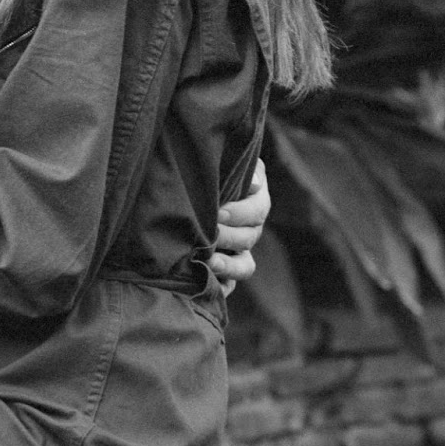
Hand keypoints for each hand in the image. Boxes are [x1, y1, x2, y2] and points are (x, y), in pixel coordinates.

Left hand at [209, 157, 269, 292]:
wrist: (187, 177)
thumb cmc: (211, 167)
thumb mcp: (226, 159)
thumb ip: (240, 168)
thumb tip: (253, 184)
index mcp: (255, 199)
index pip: (258, 210)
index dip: (241, 213)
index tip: (219, 212)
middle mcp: (250, 227)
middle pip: (249, 237)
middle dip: (229, 236)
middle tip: (210, 233)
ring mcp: (239, 250)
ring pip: (245, 265)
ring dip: (229, 265)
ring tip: (209, 262)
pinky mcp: (225, 268)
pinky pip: (230, 284)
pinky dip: (222, 286)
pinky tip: (207, 282)